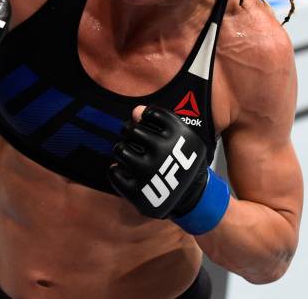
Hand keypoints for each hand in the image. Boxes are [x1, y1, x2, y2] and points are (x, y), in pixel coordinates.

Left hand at [109, 105, 208, 219]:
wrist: (193, 197)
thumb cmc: (182, 162)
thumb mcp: (180, 138)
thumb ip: (160, 121)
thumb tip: (136, 110)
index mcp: (179, 135)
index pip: (150, 114)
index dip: (145, 118)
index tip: (148, 127)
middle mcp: (164, 152)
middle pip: (131, 130)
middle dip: (130, 133)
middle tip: (135, 141)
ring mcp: (150, 172)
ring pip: (120, 149)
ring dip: (122, 150)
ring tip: (129, 155)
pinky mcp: (139, 192)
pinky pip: (114, 173)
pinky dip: (116, 171)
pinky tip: (126, 172)